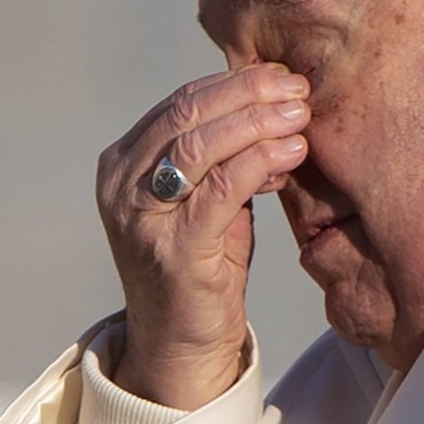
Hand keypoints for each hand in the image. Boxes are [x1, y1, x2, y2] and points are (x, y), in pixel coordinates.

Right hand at [95, 64, 310, 408]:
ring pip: (202, 145)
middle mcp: (122, 186)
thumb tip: (276, 102)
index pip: (181, 102)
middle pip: (188, 114)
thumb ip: (226, 154)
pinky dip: (260, 160)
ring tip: (301, 114)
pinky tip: (292, 151)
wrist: (182, 347)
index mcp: (124, 164)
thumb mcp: (207, 198)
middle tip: (297, 87)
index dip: (234, 82)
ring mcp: (142, 218)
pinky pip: (222, 188)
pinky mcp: (174, 250)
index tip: (281, 75)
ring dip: (258, 121)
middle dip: (248, 93)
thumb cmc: (202, 267)